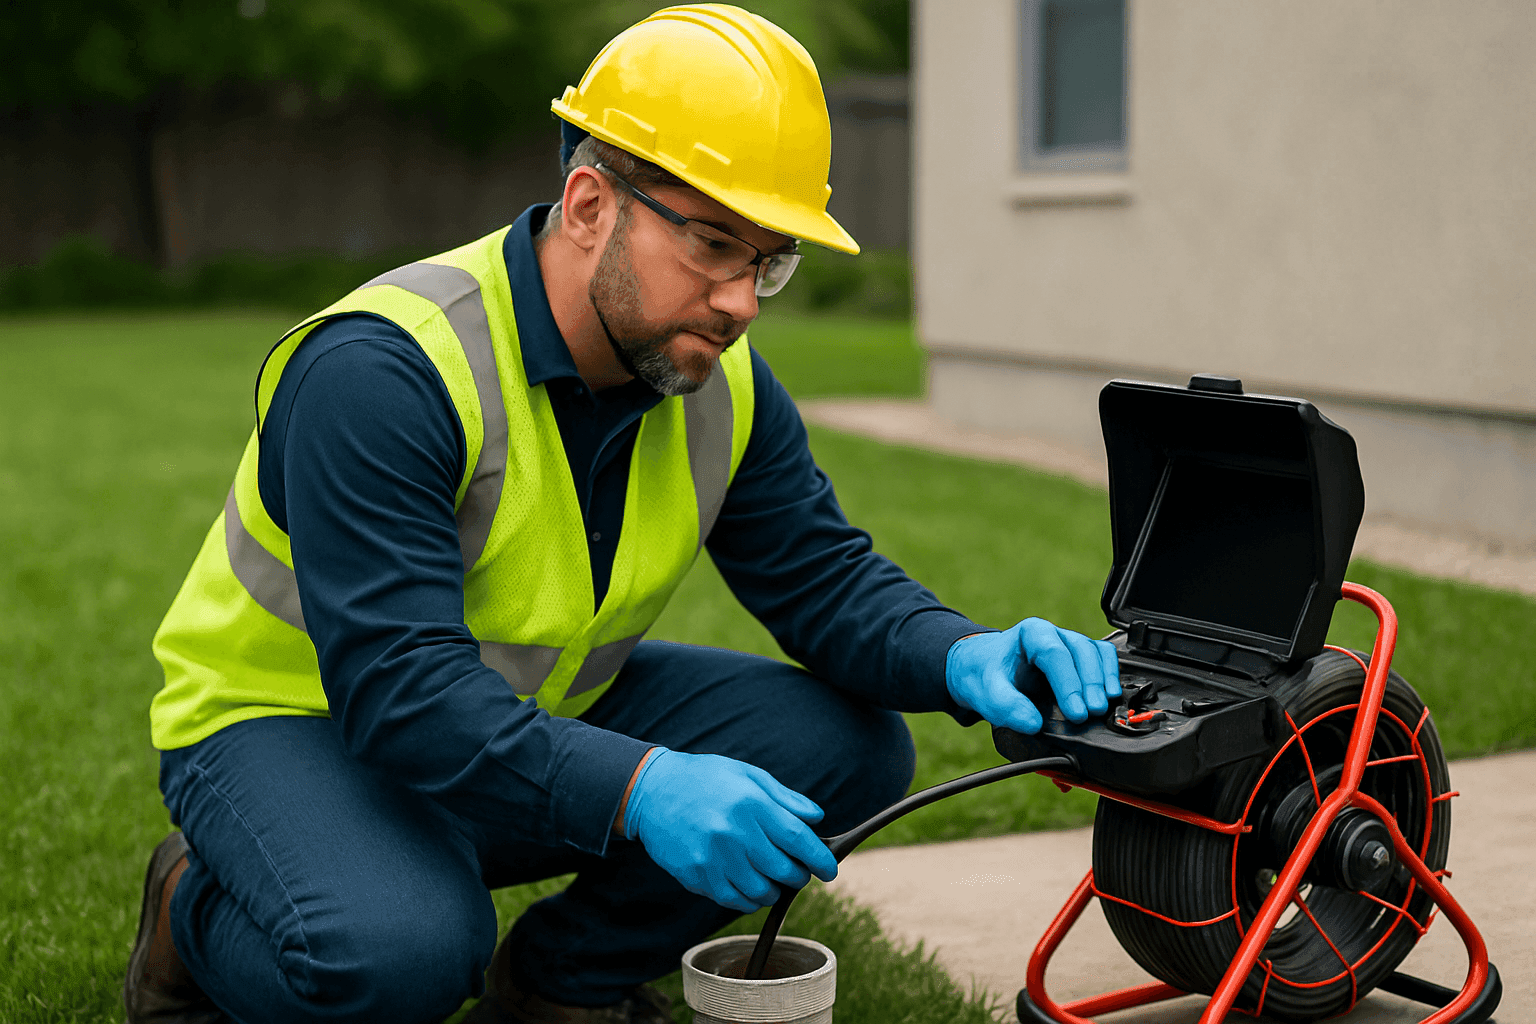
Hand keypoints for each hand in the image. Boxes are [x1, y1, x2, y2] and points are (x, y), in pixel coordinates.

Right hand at [623, 749, 838, 911]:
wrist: (652, 792)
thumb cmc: (704, 780)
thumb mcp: (747, 775)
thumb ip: (784, 798)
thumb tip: (817, 818)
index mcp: (750, 804)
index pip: (797, 838)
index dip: (819, 858)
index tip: (830, 869)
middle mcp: (733, 833)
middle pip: (783, 870)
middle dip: (798, 876)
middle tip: (797, 871)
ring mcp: (714, 858)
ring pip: (762, 891)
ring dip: (774, 889)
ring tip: (771, 877)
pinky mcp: (697, 876)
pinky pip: (734, 900)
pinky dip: (749, 899)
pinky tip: (749, 884)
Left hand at [946, 619, 1120, 734]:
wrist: (982, 669)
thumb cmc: (986, 676)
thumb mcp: (986, 692)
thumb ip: (1006, 707)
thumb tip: (1033, 723)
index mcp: (1030, 634)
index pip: (1054, 654)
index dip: (1068, 684)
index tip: (1075, 712)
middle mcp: (1053, 634)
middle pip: (1081, 650)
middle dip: (1090, 683)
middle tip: (1093, 712)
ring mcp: (1068, 644)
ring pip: (1095, 652)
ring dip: (1103, 679)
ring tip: (1104, 706)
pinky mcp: (1078, 657)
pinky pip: (1101, 657)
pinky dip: (1110, 674)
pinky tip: (1111, 694)